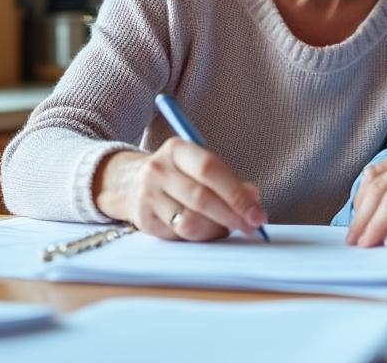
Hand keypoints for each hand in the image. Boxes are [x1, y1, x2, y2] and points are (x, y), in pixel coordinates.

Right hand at [92, 138, 266, 241]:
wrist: (130, 183)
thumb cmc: (178, 175)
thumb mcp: (199, 166)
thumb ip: (228, 180)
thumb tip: (254, 199)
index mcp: (177, 149)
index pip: (210, 169)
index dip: (236, 193)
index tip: (257, 211)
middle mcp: (158, 170)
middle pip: (201, 198)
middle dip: (232, 215)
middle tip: (251, 226)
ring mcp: (148, 196)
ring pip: (190, 222)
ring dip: (216, 230)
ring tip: (228, 228)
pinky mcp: (144, 221)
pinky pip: (179, 235)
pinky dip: (200, 237)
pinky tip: (207, 231)